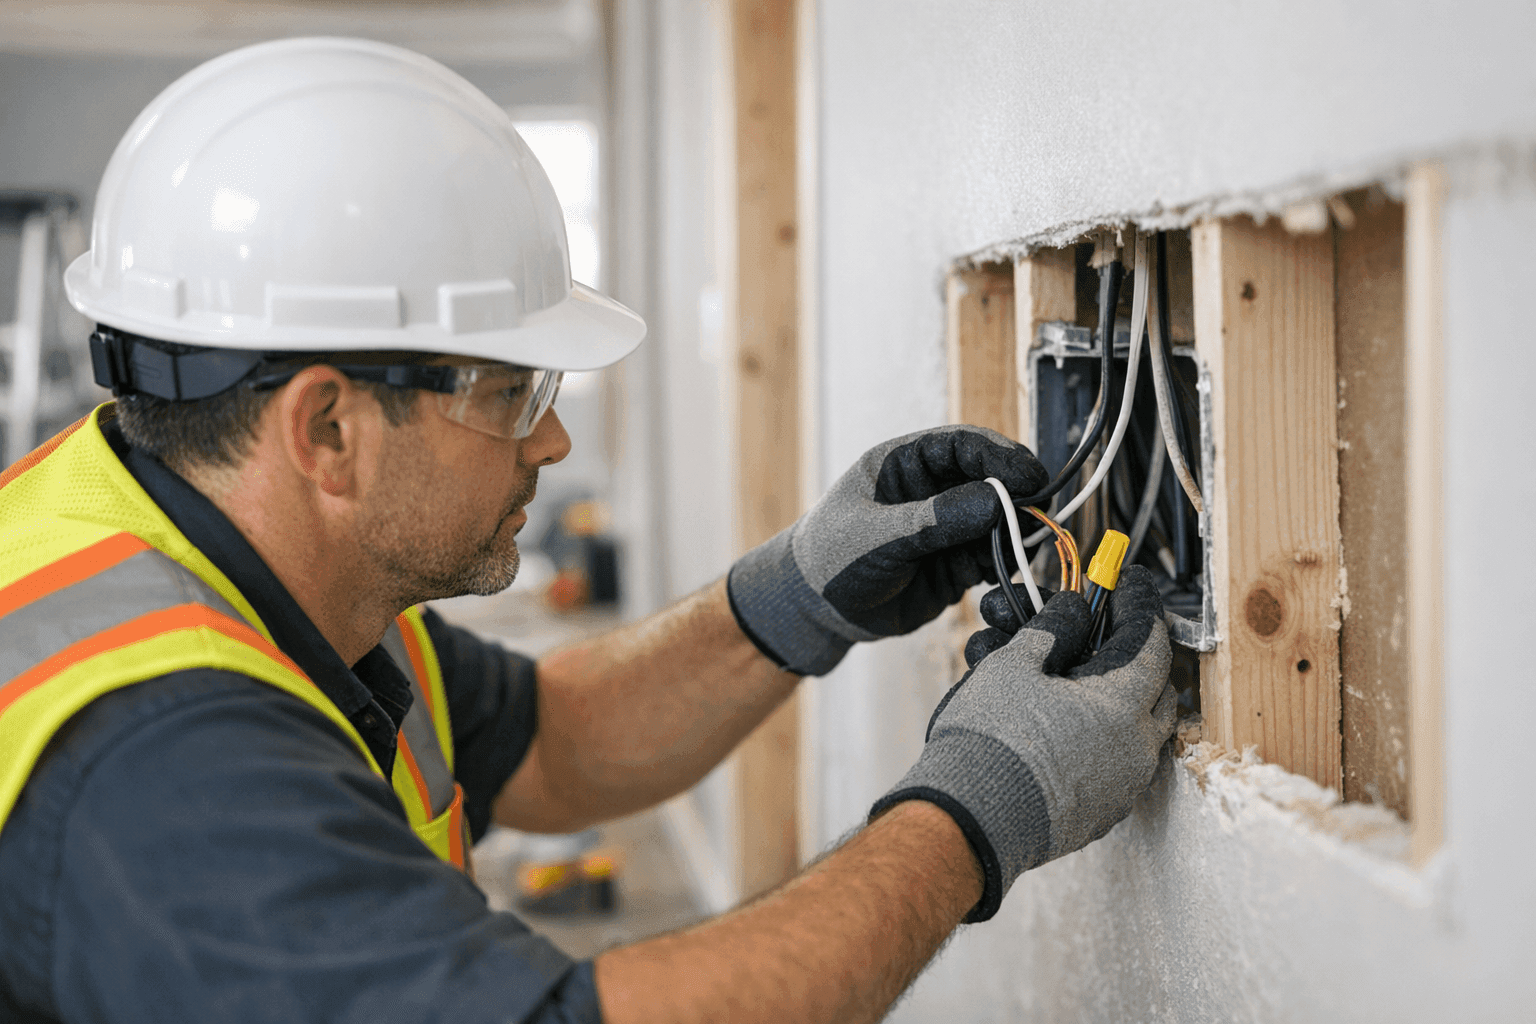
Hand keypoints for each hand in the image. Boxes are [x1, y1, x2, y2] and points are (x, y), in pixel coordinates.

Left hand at [726, 425, 1046, 675]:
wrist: (815, 612)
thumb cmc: (829, 560)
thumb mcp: (876, 537)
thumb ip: (933, 520)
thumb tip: (996, 501)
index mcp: (905, 463)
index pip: (963, 445)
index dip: (1000, 456)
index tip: (1027, 475)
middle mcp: (932, 490)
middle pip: (990, 479)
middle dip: (1017, 492)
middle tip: (1039, 507)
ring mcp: (947, 527)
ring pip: (998, 519)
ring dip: (1017, 528)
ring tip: (1027, 542)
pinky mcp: (956, 564)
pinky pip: (993, 555)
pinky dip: (1008, 559)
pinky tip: (1010, 567)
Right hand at [871, 565, 1175, 920]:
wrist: (967, 820)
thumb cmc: (990, 740)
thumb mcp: (1014, 665)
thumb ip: (1051, 630)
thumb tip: (1072, 609)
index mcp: (1123, 706)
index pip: (1151, 640)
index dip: (1139, 604)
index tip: (1128, 581)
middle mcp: (1135, 750)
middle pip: (1155, 688)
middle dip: (1134, 655)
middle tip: (1103, 633)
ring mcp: (1120, 788)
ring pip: (1134, 729)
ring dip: (1112, 699)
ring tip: (1068, 680)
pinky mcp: (1097, 814)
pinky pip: (1112, 764)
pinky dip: (1096, 736)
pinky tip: (1058, 724)